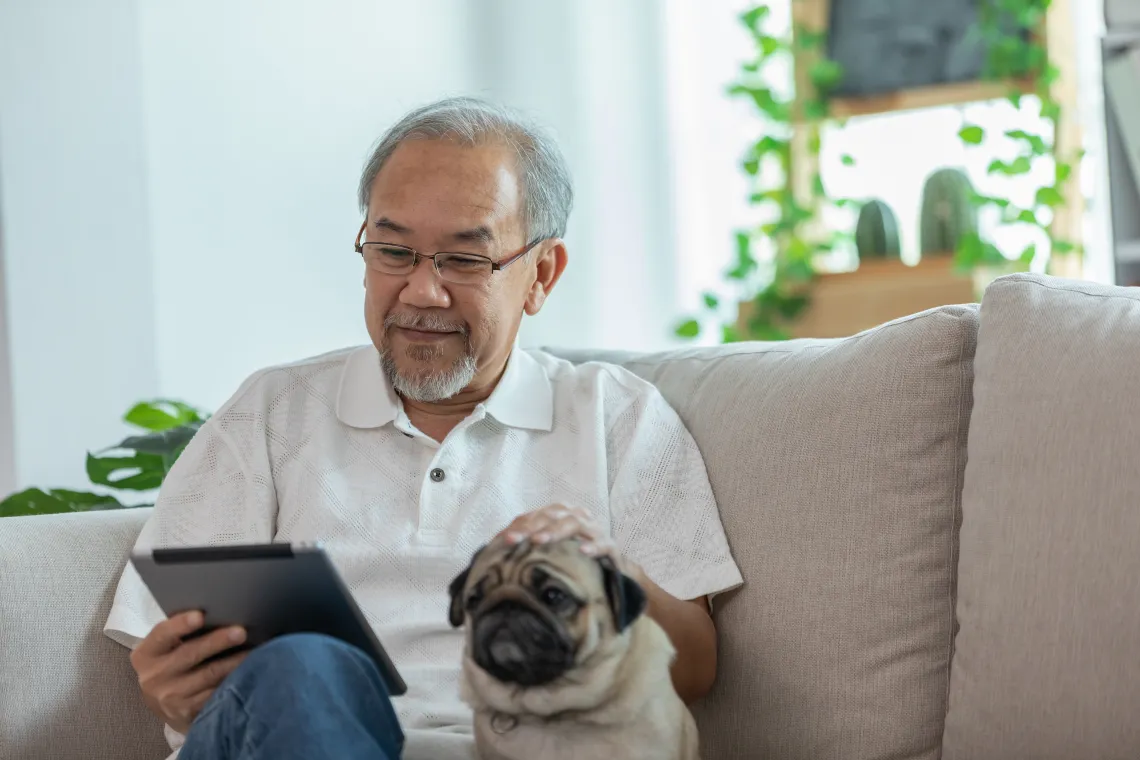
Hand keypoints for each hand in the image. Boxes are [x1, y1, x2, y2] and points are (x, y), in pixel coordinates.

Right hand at [129, 611, 248, 734]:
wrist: (163, 706)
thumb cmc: (170, 665)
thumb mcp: (164, 651)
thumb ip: (180, 634)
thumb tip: (219, 611)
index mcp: (146, 654)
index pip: (162, 635)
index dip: (180, 625)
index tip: (200, 616)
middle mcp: (154, 676)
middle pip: (190, 654)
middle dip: (217, 641)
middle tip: (241, 632)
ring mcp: (170, 697)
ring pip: (209, 675)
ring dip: (234, 662)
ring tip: (254, 651)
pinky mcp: (188, 712)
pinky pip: (216, 694)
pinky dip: (234, 682)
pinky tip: (249, 673)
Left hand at [501, 504, 616, 558]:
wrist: (612, 574)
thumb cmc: (574, 562)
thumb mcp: (550, 554)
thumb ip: (527, 549)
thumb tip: (493, 553)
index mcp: (560, 517)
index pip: (535, 516)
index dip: (518, 526)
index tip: (503, 539)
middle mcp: (577, 518)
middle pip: (552, 515)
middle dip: (531, 526)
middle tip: (514, 539)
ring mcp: (595, 531)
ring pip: (575, 523)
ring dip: (556, 531)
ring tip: (539, 541)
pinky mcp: (611, 547)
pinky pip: (604, 544)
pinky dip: (594, 545)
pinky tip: (583, 551)